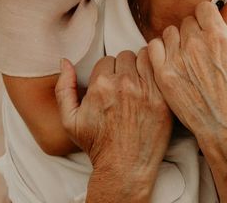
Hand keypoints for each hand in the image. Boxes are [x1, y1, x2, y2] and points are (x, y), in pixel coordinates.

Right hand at [55, 49, 171, 177]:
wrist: (124, 169)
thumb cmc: (97, 145)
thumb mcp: (70, 120)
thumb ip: (64, 88)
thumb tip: (64, 61)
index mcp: (101, 85)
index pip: (107, 59)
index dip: (108, 71)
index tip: (111, 84)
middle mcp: (123, 84)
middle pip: (125, 56)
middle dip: (124, 67)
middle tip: (125, 84)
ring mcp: (145, 90)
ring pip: (143, 58)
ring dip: (141, 66)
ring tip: (139, 82)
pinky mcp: (162, 98)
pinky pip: (159, 70)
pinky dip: (156, 73)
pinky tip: (152, 85)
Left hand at [147, 1, 226, 150]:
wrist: (226, 131)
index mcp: (219, 37)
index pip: (203, 7)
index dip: (205, 17)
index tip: (205, 26)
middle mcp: (197, 44)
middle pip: (186, 21)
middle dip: (192, 32)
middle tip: (196, 49)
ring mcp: (178, 58)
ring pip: (169, 32)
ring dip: (175, 42)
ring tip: (182, 57)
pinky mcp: (163, 74)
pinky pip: (153, 47)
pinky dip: (158, 52)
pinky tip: (168, 62)